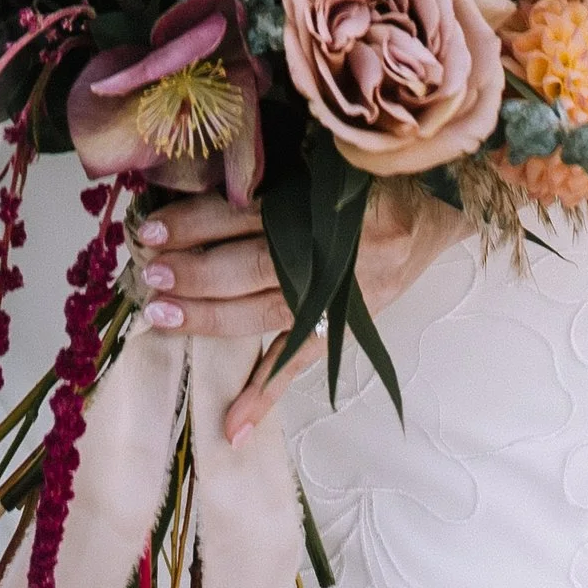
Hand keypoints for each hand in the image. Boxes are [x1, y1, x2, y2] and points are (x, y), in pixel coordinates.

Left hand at [131, 181, 473, 442]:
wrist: (437, 207)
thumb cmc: (372, 177)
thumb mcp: (326, 161)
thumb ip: (275, 178)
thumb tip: (210, 186)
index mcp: (321, 204)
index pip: (246, 215)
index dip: (196, 221)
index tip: (152, 228)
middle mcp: (330, 252)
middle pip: (251, 264)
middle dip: (195, 271)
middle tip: (150, 274)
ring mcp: (340, 296)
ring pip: (266, 310)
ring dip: (211, 317)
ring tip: (164, 315)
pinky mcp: (348, 326)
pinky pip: (301, 362)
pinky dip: (266, 394)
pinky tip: (232, 425)